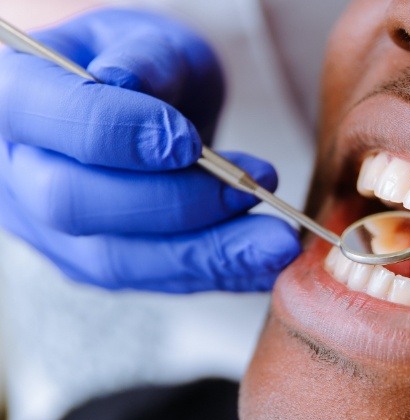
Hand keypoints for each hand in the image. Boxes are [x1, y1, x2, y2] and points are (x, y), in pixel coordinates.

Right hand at [0, 8, 299, 292]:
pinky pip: (155, 281)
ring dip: (208, 254)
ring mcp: (53, 231)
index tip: (190, 141)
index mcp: (16, 101)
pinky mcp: (98, 264)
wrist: (142, 114)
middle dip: (176, 202)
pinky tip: (263, 264)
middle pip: (77, 205)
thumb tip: (127, 84)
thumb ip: (142, 59)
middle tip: (253, 187)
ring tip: (277, 243)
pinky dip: (217, 274)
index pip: (52, 122)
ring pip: (121, 261)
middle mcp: (21, 175)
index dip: (121, 135)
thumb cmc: (143, 68)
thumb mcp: (147, 41)